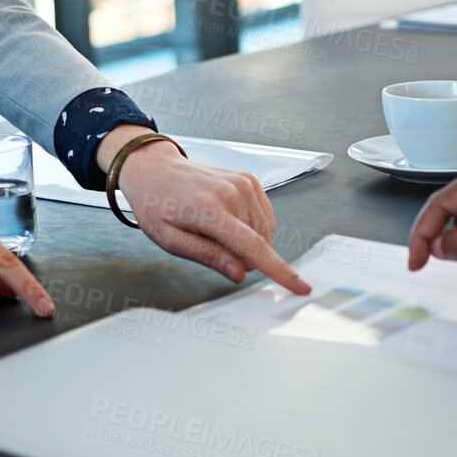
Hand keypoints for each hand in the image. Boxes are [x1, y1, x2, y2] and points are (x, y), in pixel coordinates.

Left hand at [107, 129, 310, 295]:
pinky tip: (228, 219)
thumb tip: (239, 273)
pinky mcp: (250, 180)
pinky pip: (265, 217)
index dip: (279, 271)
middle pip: (260, 244)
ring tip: (214, 227)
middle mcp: (231, 193)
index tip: (301, 287)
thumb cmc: (157, 204)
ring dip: (247, 241)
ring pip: (265, 233)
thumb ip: (207, 256)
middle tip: (209, 242)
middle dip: (241, 256)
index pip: (252, 247)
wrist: (155, 170)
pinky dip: (252, 226)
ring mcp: (243, 183)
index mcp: (208, 209)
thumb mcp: (169, 239)